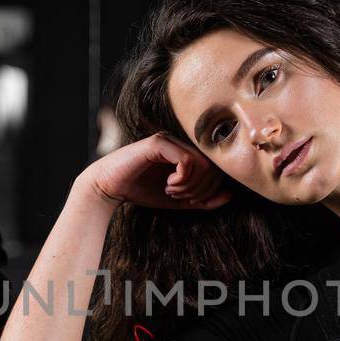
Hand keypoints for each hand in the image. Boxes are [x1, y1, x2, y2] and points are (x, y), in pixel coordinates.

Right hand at [79, 132, 229, 210]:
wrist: (109, 188)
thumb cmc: (141, 191)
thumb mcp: (178, 200)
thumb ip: (203, 199)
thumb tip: (230, 196)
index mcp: (186, 152)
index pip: (216, 169)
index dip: (210, 190)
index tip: (191, 200)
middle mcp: (180, 142)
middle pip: (213, 166)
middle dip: (202, 189)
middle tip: (181, 197)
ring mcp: (170, 140)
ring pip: (202, 163)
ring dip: (191, 185)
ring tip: (172, 191)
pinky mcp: (159, 143)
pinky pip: (187, 160)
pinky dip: (182, 178)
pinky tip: (168, 185)